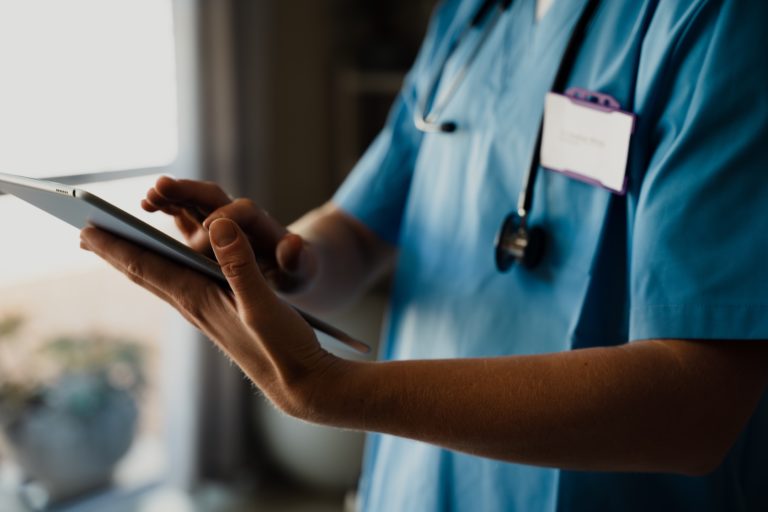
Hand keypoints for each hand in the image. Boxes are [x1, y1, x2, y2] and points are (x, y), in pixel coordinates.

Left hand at [80, 218, 341, 417]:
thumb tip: (219, 225)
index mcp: (199, 299)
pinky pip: (182, 286)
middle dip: (116, 252)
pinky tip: (170, 269)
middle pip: (146, 273)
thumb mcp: (264, 303)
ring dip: (137, 261)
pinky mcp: (221, 316)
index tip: (85, 229)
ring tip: (119, 247)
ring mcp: (207, 313)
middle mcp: (195, 306)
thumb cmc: (284, 348)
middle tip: (86, 233)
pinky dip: (166, 270)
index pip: (147, 267)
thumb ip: (241, 265)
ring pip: (162, 280)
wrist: (300, 385)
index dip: (116, 247)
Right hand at [143, 176, 316, 292]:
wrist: (292, 266)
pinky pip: (184, 216)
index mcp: (262, 226)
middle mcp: (238, 218)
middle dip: (188, 192)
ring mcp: (220, 222)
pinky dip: (167, 209)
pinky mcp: (207, 232)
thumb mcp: (302, 270)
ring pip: (193, 203)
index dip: (227, 217)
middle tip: (161, 186)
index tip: (210, 225)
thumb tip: (294, 244)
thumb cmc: (297, 271)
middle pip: (213, 197)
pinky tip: (145, 206)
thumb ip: (296, 259)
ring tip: (148, 197)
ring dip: (172, 196)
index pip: (243, 214)